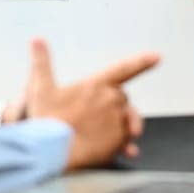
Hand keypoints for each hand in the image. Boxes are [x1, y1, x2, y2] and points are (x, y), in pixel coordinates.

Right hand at [20, 40, 159, 169]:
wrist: (51, 154)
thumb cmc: (45, 121)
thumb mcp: (40, 90)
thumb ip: (41, 63)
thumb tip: (36, 38)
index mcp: (96, 85)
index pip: (125, 69)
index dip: (142, 62)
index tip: (157, 57)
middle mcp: (111, 100)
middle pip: (121, 98)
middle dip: (112, 106)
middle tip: (91, 118)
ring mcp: (117, 120)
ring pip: (125, 119)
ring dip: (118, 124)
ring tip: (100, 134)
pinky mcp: (120, 140)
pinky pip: (127, 139)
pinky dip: (122, 143)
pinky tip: (109, 150)